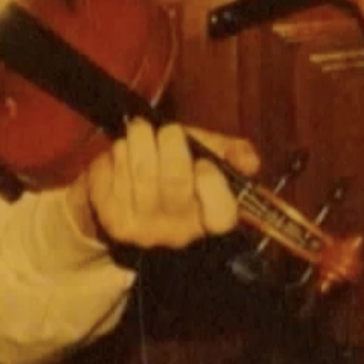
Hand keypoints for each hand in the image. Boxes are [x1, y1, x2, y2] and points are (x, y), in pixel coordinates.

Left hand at [71, 120, 260, 249]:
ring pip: (143, 171)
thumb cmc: (165, 173)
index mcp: (207, 220)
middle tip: (168, 130)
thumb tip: (250, 162)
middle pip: (176, 183)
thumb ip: (230, 155)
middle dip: (171, 143)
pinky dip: (119, 153)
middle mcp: (178, 232)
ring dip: (141, 139)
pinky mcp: (113, 219)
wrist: (114, 196)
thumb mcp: (203, 159)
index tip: (203, 162)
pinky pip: (117, 173)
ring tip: (140, 131)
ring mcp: (144, 229)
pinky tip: (122, 153)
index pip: (222, 216)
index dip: (214, 183)